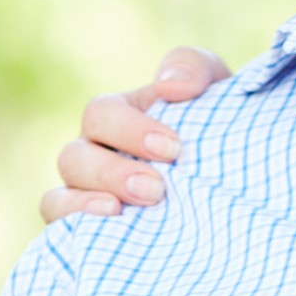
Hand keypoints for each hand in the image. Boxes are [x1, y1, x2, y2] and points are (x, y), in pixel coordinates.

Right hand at [41, 47, 230, 223]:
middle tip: (157, 188)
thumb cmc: (219, 126)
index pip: (101, 114)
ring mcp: (86, 194)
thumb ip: (192, 67)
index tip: (174, 147)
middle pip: (74, 157)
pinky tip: (110, 227)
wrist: (236, 177)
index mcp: (116, 116)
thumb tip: (171, 84)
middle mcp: (93, 153)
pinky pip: (59, 224)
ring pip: (60, 195)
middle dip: (113, 173)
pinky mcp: (86, 228)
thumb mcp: (214, 85)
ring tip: (132, 211)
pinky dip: (75, 223)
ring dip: (91, 203)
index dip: (130, 129)